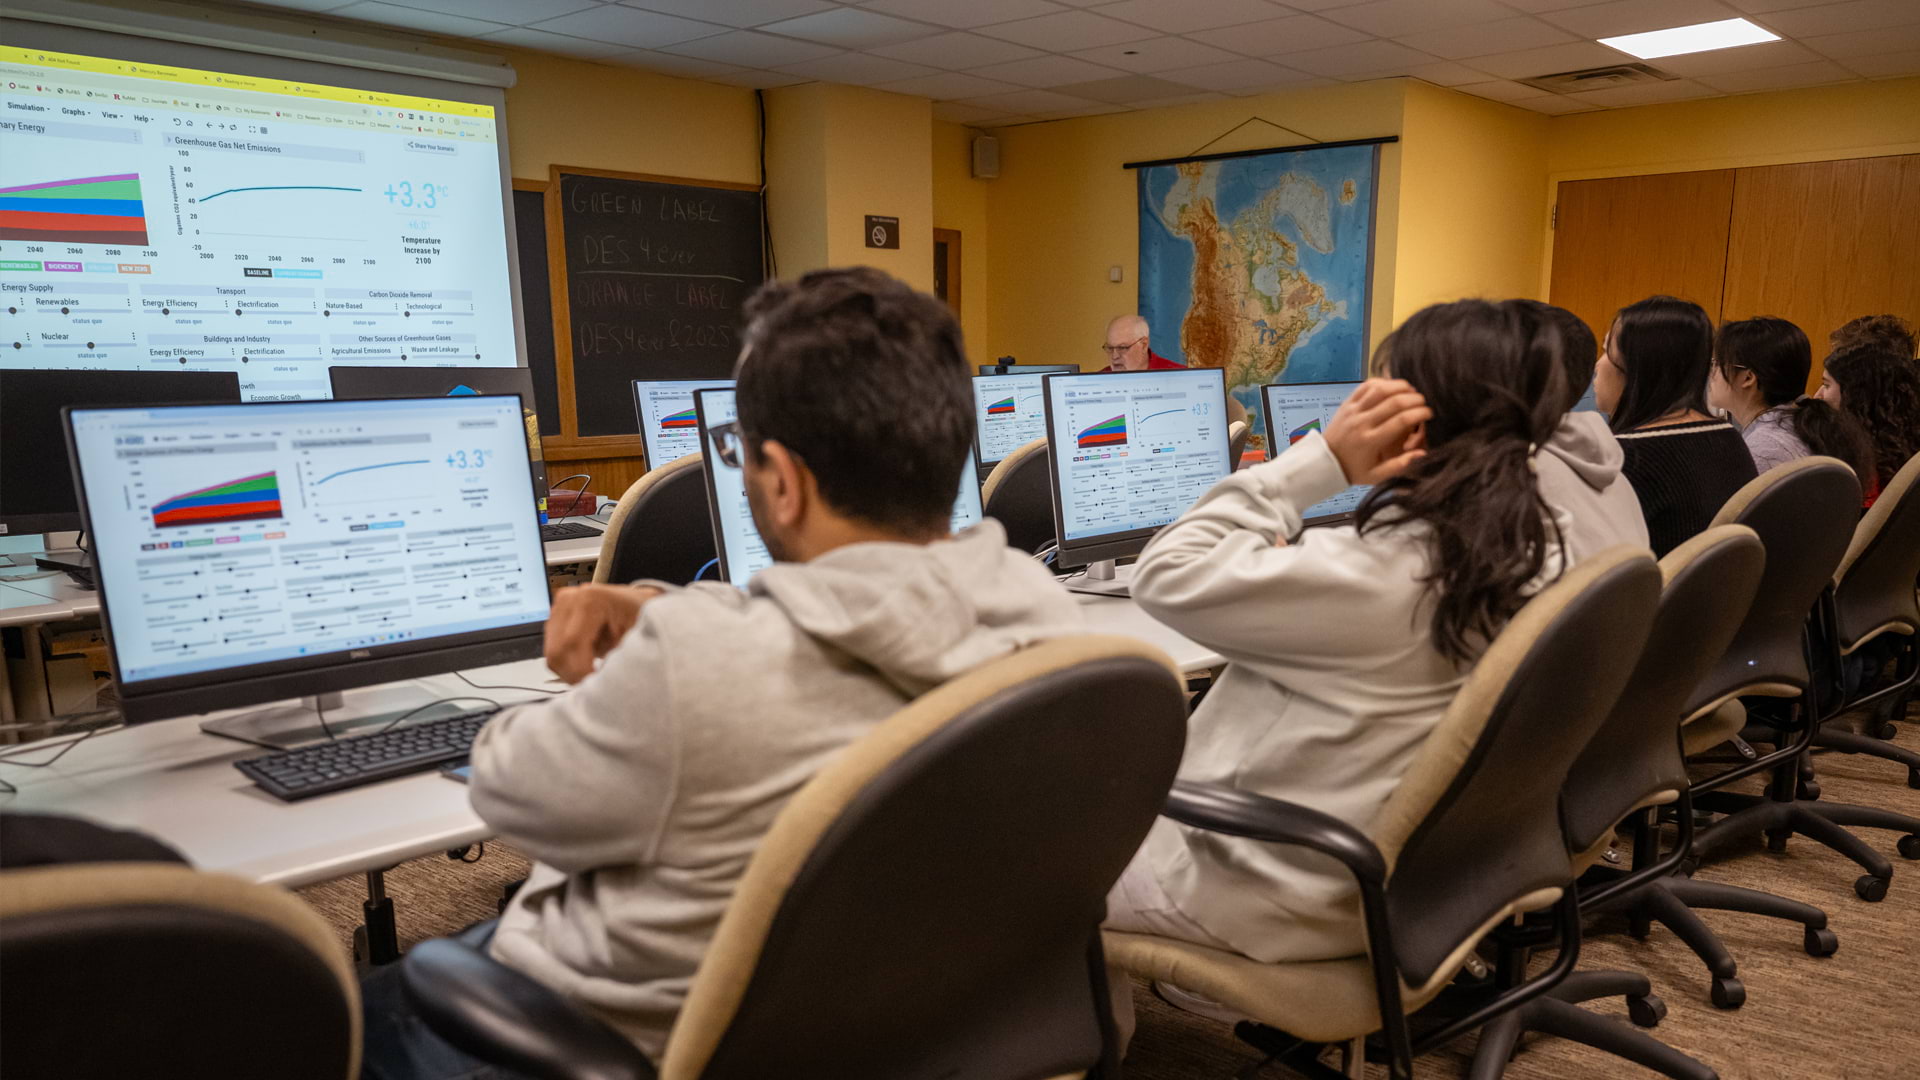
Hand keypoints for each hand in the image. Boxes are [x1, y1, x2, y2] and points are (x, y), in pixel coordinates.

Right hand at [544, 584, 663, 683]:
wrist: (636, 602)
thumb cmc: (640, 615)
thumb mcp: (636, 636)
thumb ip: (617, 658)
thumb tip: (603, 683)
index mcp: (590, 600)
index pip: (572, 643)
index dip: (580, 671)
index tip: (596, 687)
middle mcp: (570, 600)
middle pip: (557, 651)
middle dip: (574, 675)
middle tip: (593, 687)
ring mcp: (559, 608)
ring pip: (552, 655)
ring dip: (570, 672)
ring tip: (592, 676)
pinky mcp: (555, 619)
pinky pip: (553, 652)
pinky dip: (567, 665)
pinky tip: (585, 666)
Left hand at [1324, 378, 1430, 485]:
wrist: (1324, 462)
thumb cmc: (1353, 470)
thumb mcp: (1376, 476)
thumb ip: (1400, 466)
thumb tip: (1422, 454)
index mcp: (1371, 441)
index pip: (1401, 420)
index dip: (1419, 413)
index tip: (1429, 413)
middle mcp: (1362, 422)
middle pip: (1394, 402)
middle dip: (1414, 398)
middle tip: (1424, 402)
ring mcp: (1353, 410)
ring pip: (1380, 389)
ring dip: (1399, 386)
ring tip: (1411, 390)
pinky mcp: (1347, 403)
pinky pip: (1365, 386)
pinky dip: (1381, 382)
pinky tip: (1392, 386)